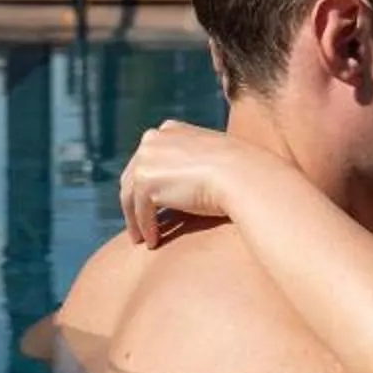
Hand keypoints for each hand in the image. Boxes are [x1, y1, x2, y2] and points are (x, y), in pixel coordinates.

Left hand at [118, 121, 271, 247]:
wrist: (241, 174)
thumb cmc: (237, 170)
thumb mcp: (212, 155)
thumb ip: (192, 161)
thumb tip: (185, 183)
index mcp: (169, 130)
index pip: (149, 159)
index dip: (147, 182)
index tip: (149, 201)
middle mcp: (153, 139)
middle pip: (133, 176)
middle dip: (134, 201)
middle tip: (139, 224)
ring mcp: (146, 159)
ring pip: (131, 196)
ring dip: (136, 220)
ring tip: (142, 238)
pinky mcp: (145, 181)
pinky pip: (140, 212)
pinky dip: (145, 228)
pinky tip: (153, 243)